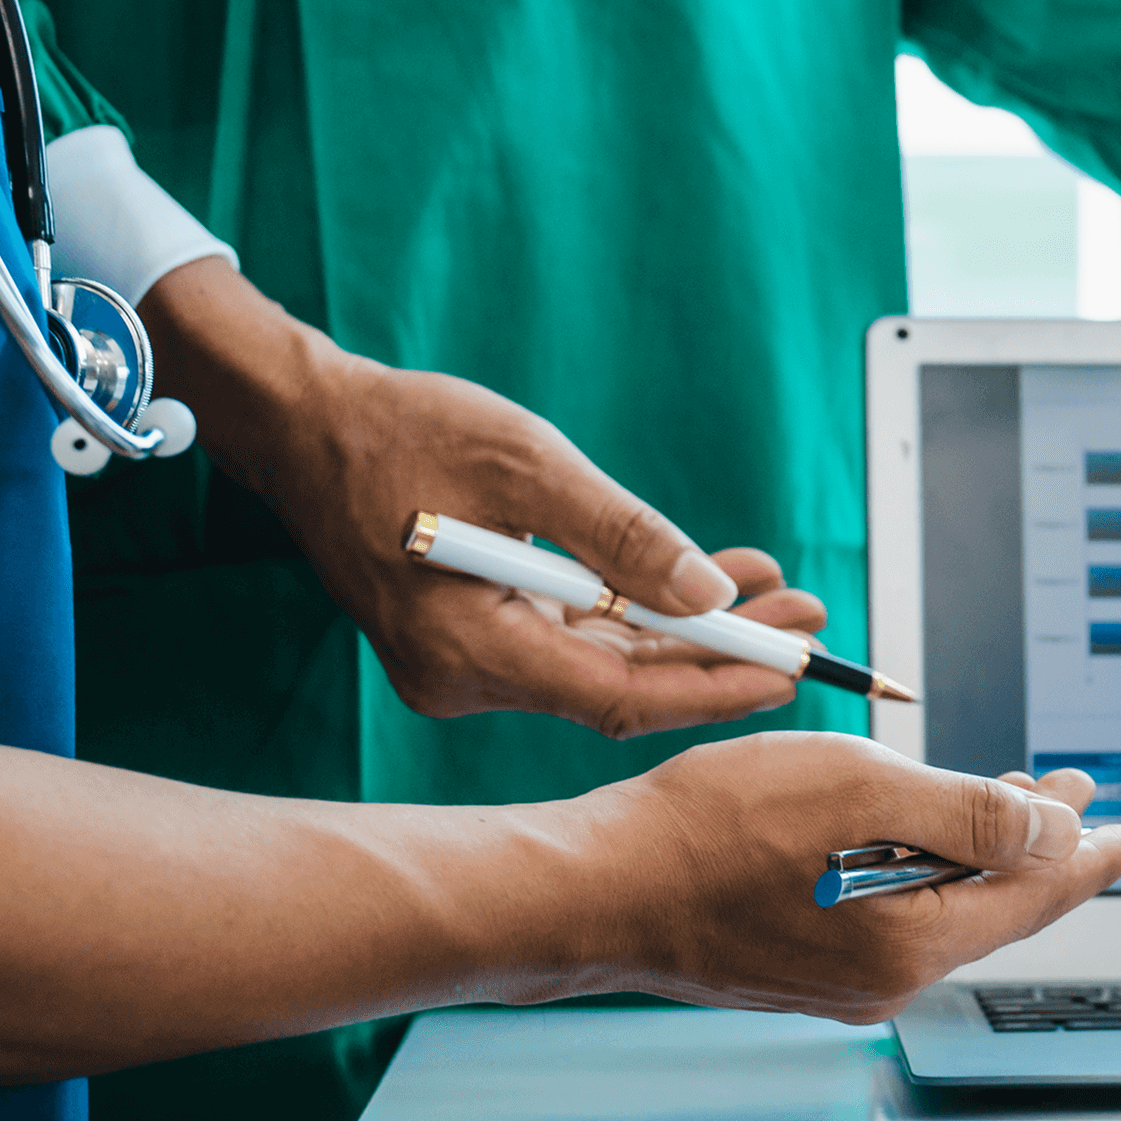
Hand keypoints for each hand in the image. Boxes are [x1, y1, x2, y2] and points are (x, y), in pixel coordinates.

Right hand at [145, 260, 820, 736]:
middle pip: (621, 686)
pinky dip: (645, 612)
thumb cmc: (402, 430)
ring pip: (606, 662)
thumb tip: (713, 596)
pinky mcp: (475, 638)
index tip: (792, 668)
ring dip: (694, 631)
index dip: (713, 686)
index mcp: (463, 648)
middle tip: (813, 623)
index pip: (618, 696)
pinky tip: (714, 584)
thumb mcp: (528, 464)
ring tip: (783, 596)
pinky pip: (577, 637)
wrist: (307, 424)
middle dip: (722, 656)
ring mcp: (466, 663)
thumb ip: (623, 536)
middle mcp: (461, 677)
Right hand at [570, 741, 1120, 1022]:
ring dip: (983, 851)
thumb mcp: (858, 792)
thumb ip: (968, 813)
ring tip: (1017, 798)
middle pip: (997, 906)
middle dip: (1043, 845)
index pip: (1036, 895)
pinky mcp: (802, 970)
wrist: (590, 891)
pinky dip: (925, 869)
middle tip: (1084, 796)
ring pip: (944, 909)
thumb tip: (1053, 831)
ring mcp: (842, 983)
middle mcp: (886, 981)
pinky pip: (896, 916)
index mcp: (913, 943)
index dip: (1091, 855)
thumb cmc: (708, 832)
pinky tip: (924, 836)